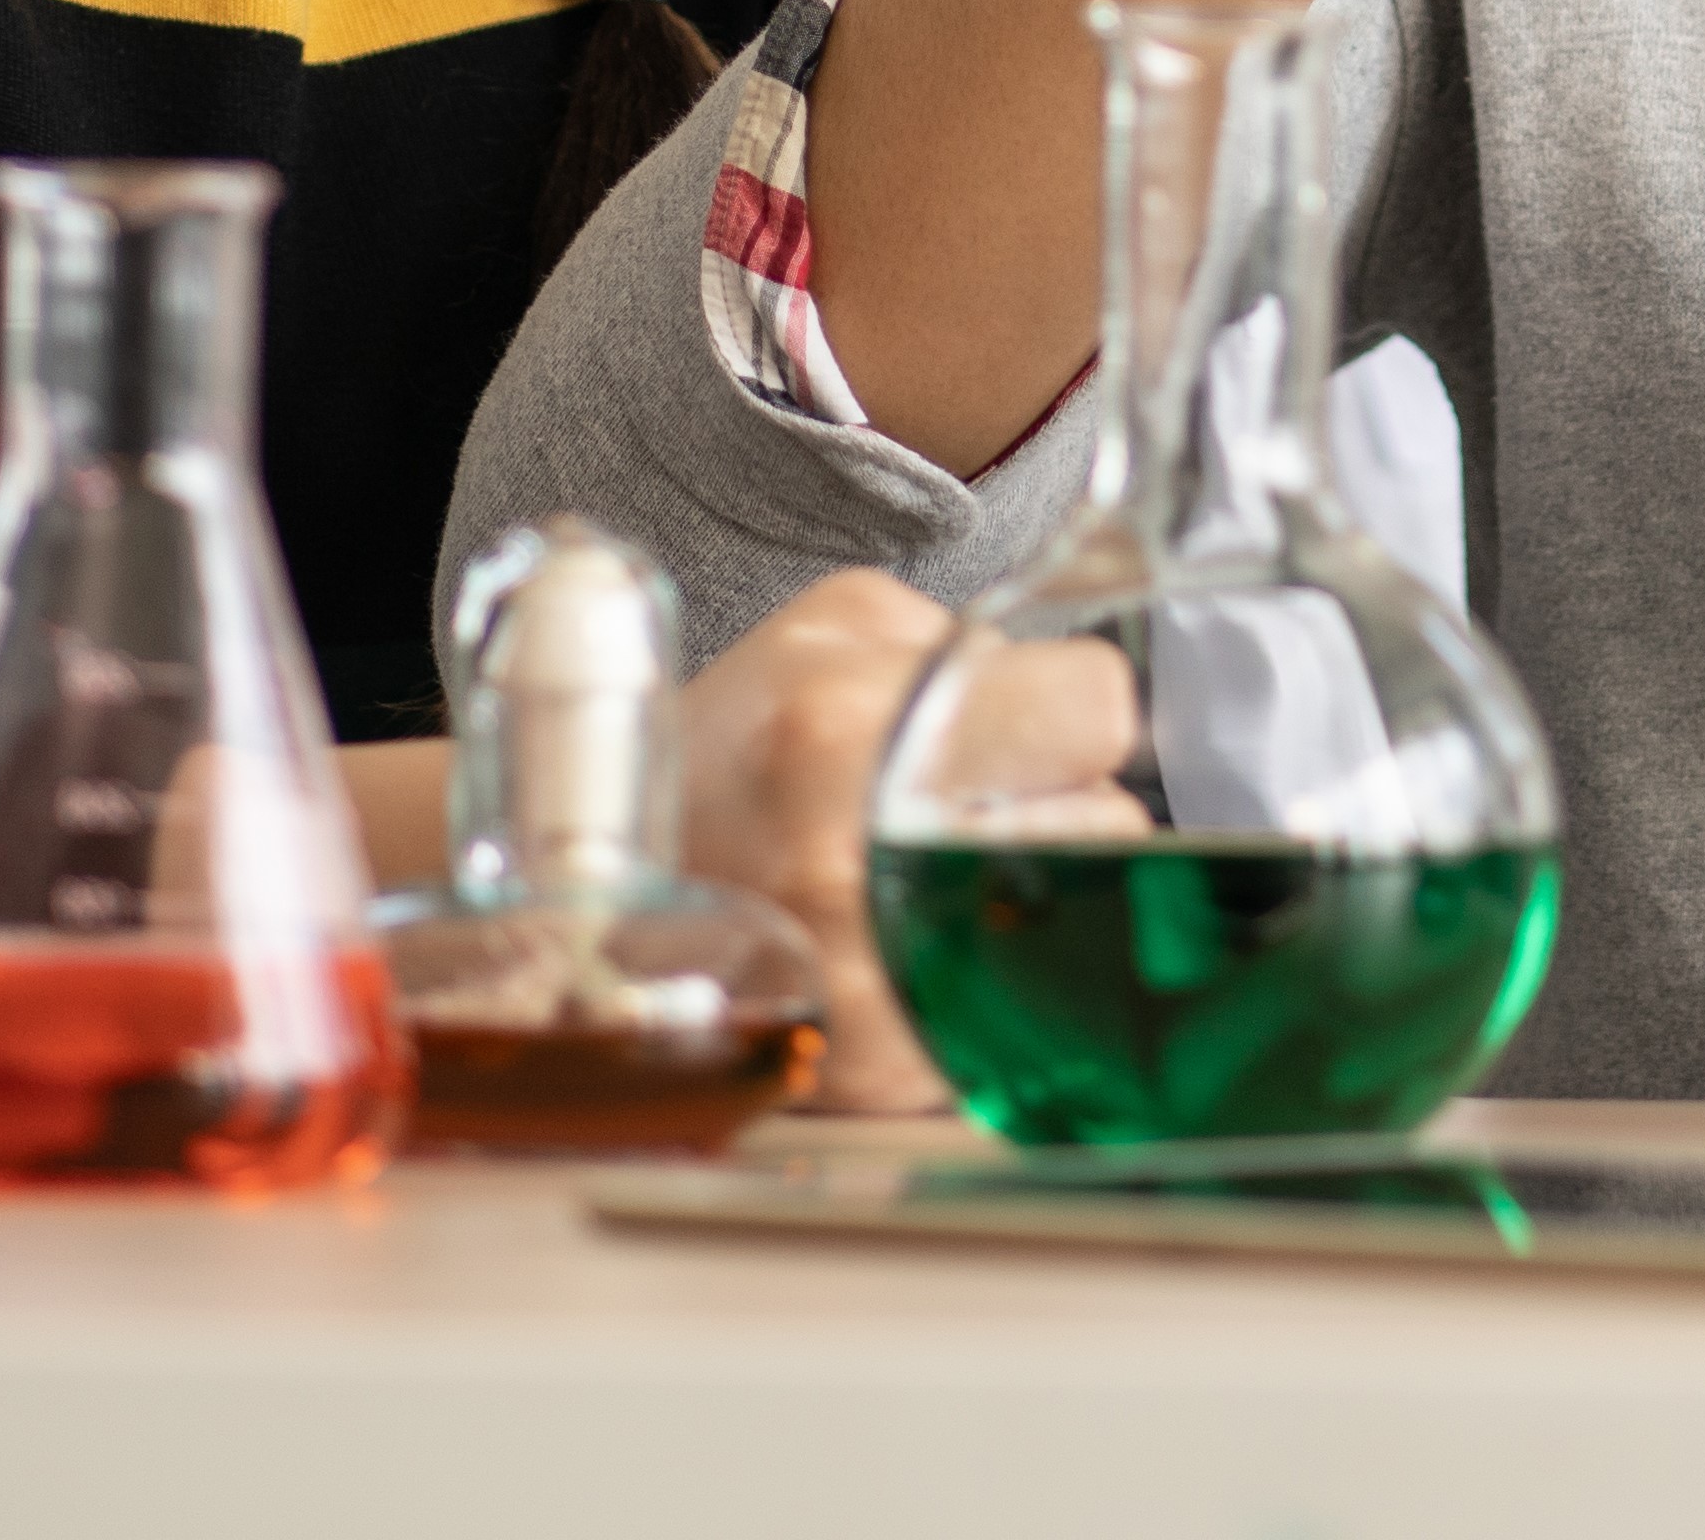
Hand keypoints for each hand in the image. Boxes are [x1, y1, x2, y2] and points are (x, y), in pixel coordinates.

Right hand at [672, 568, 1138, 1115]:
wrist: (600, 895)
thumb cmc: (730, 750)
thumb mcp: (831, 631)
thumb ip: (966, 634)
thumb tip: (1073, 685)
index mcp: (842, 726)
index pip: (1098, 708)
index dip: (1070, 710)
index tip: (1032, 725)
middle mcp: (854, 863)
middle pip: (1104, 823)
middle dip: (1059, 804)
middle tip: (973, 804)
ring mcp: (866, 983)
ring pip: (1082, 918)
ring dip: (1035, 890)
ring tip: (941, 868)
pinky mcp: (875, 1073)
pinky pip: (1023, 1004)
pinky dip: (994, 969)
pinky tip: (922, 939)